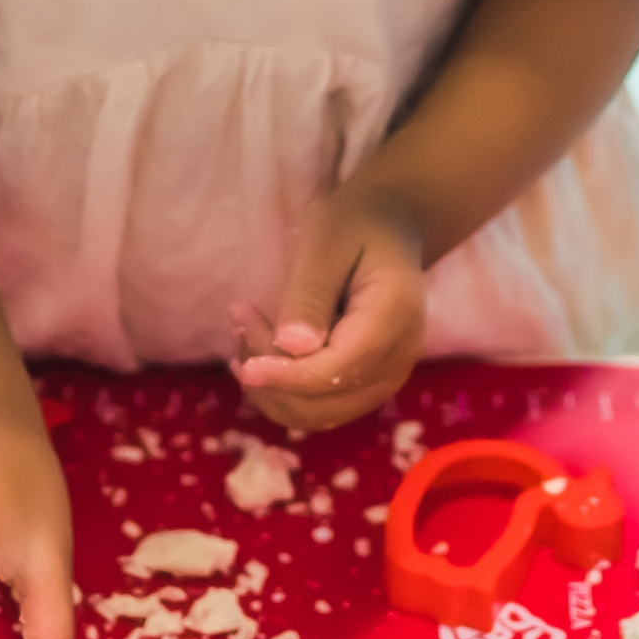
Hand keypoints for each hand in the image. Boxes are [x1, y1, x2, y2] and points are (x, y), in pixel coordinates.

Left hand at [229, 183, 430, 432]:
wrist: (390, 227)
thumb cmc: (354, 223)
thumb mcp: (325, 241)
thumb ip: (310, 295)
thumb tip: (291, 349)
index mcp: (392, 318)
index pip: (337, 369)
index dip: (286, 376)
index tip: (242, 367)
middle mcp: (398, 359)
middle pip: (325, 400)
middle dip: (271, 377)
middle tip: (240, 318)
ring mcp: (387, 378)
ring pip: (318, 414)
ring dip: (271, 388)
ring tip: (244, 333)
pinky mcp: (369, 385)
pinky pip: (321, 409)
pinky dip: (284, 393)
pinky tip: (258, 358)